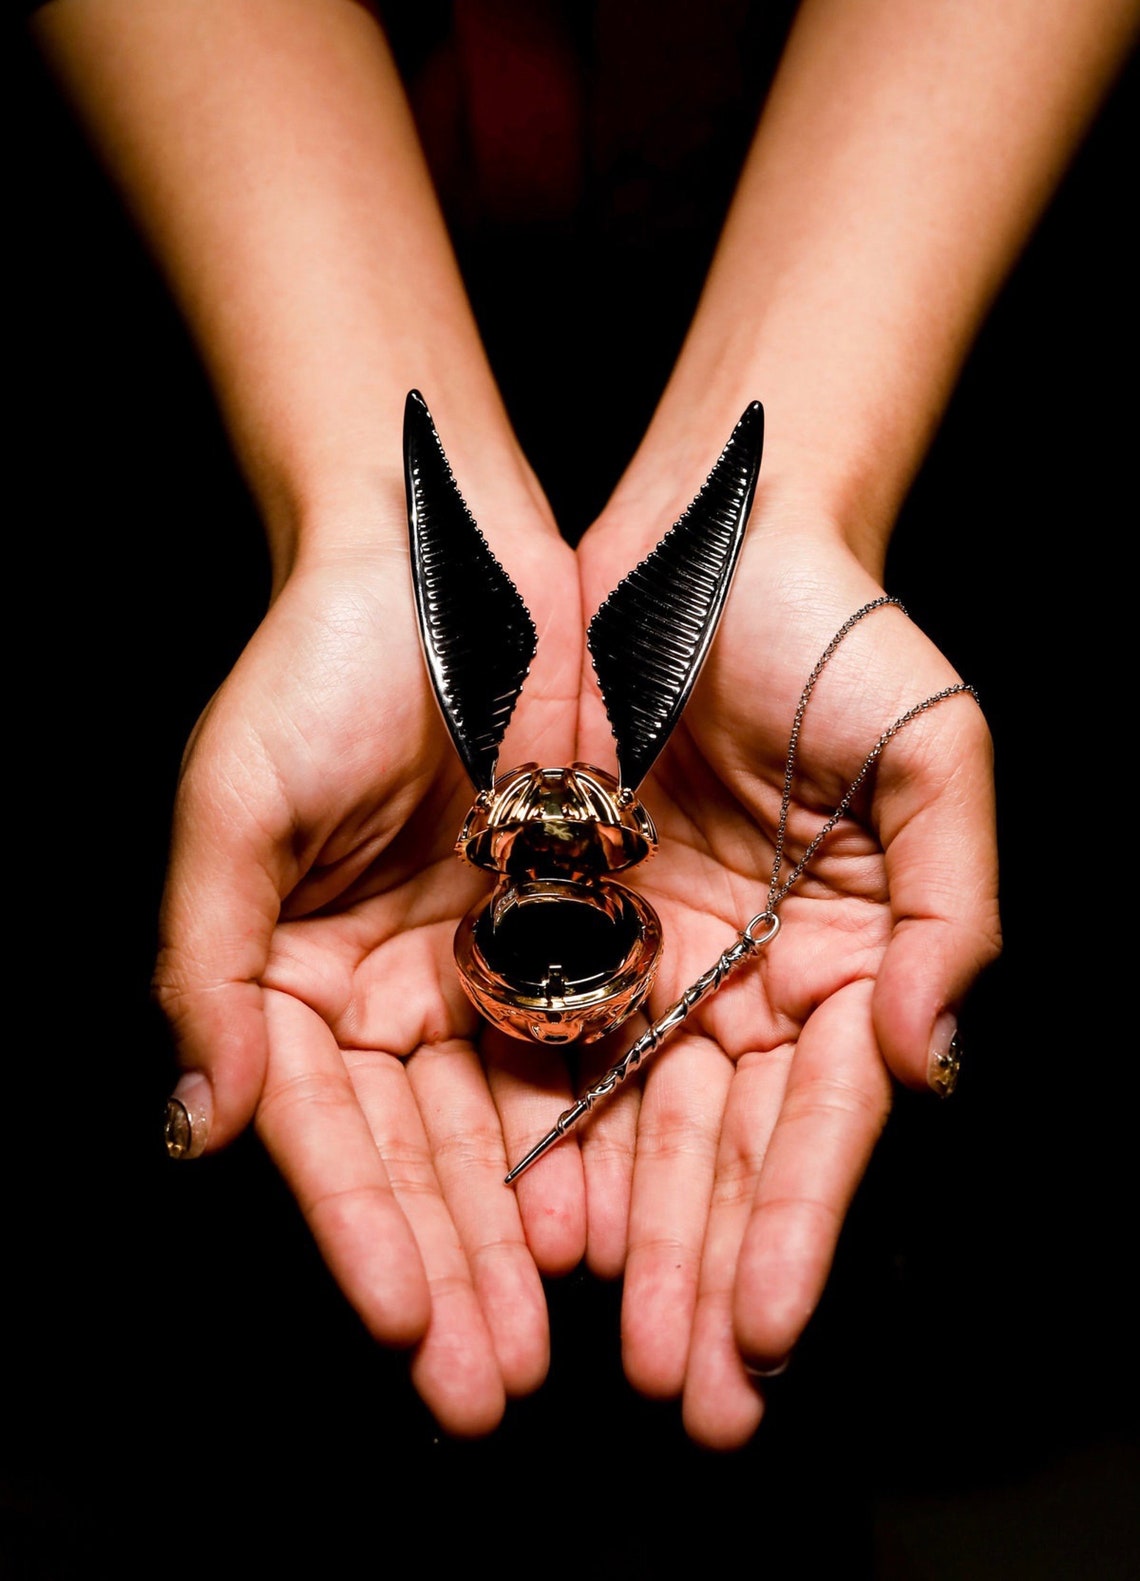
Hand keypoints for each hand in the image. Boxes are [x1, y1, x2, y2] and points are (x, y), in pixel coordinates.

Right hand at [156, 494, 584, 1436]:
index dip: (359, 1229)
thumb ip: (207, 967)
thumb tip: (197, 1128)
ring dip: (528, 1233)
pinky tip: (621, 1215)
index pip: (322, 1131)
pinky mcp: (568, 928)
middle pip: (420, 1154)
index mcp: (289, 974)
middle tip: (486, 1387)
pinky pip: (589, 1043)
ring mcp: (481, 965)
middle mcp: (385, 990)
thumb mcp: (233, 806)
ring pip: (509, 1124)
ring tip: (558, 1339)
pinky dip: (601, 1130)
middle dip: (451, 1270)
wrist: (447, 560)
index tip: (400, 1325)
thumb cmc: (315, 665)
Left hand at [573, 506, 1000, 1447]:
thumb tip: (929, 1059)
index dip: (796, 1224)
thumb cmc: (840, 631)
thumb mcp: (935, 754)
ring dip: (623, 1235)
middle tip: (687, 1395)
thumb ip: (954, 911)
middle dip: (707, 1268)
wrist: (706, 539)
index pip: (824, 1118)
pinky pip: (547, 1038)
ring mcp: (659, 956)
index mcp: (854, 955)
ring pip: (634, 1119)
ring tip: (595, 1344)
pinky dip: (541, 1130)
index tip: (764, 1329)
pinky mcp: (568, 919)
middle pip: (726, 1147)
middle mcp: (754, 977)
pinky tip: (528, 1219)